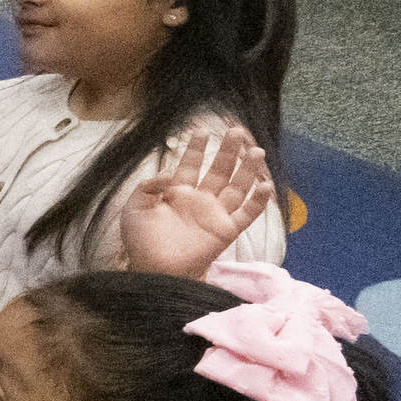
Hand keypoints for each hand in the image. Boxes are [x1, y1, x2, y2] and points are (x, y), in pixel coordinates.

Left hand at [117, 124, 276, 276]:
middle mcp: (199, 200)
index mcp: (177, 193)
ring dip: (247, 170)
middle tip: (237, 131)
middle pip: (218, 170)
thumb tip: (167, 173)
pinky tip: (266, 185)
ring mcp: (215, 214)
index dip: (196, 148)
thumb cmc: (142, 241)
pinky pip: (246, 214)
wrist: (155, 270)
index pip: (190, 165)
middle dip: (228, 151)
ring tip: (256, 151)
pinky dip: (258, 201)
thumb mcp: (134, 209)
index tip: (202, 130)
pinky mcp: (226, 231)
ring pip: (236, 187)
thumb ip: (147, 187)